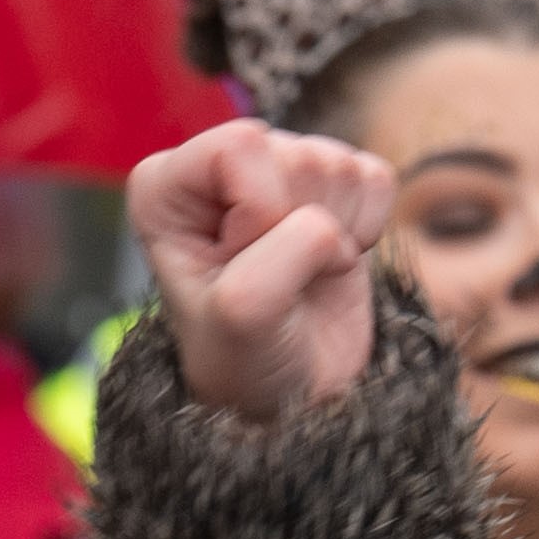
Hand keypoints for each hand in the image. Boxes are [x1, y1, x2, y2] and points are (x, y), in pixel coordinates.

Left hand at [129, 120, 395, 422]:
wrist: (292, 392)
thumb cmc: (244, 358)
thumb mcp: (242, 317)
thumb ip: (277, 258)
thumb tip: (326, 226)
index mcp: (164, 187)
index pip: (237, 146)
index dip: (258, 212)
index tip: (242, 263)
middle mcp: (215, 165)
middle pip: (294, 155)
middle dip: (299, 227)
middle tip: (276, 277)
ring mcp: (278, 169)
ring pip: (338, 164)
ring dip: (335, 236)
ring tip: (300, 275)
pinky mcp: (334, 182)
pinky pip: (374, 177)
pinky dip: (367, 229)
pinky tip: (331, 263)